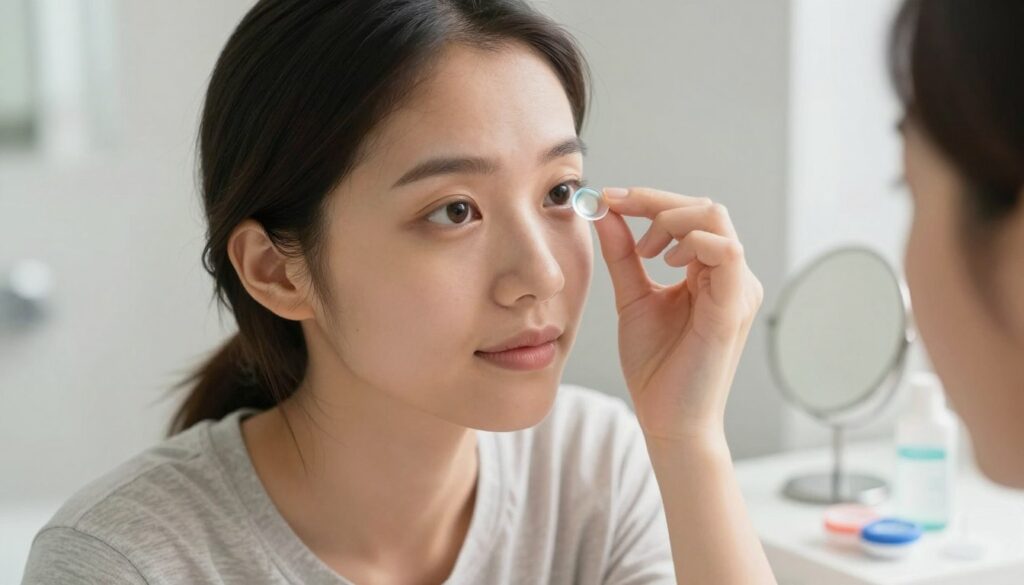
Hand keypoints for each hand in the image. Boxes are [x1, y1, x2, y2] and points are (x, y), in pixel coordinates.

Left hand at [593, 187, 763, 442]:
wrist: (667, 420)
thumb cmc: (656, 366)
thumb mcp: (633, 298)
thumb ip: (623, 256)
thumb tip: (606, 213)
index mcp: (710, 273)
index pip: (690, 214)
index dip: (648, 198)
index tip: (607, 197)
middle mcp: (731, 276)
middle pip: (704, 207)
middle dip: (655, 202)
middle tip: (618, 212)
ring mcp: (737, 289)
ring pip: (715, 219)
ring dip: (670, 219)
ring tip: (644, 249)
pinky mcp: (733, 307)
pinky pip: (726, 252)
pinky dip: (691, 242)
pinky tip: (664, 261)